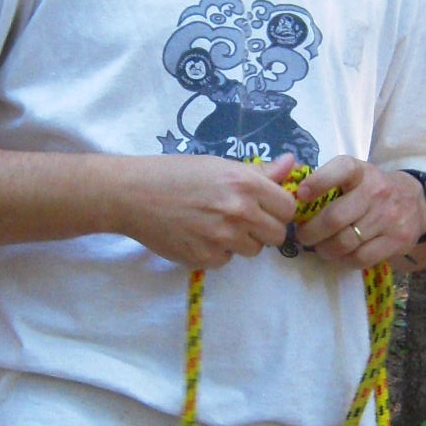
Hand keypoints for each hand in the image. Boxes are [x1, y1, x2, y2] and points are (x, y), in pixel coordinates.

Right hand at [119, 152, 298, 269]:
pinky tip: (197, 235)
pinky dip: (216, 252)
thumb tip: (292, 164)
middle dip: (262, 229)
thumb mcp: (218, 166)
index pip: (288, 208)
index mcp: (245, 183)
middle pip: (277, 234)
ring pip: (253, 250)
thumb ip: (259, 172)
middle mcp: (239, 211)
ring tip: (213, 225)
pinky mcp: (206, 258)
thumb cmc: (174, 174)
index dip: (277, 208)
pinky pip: (226, 260)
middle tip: (239, 218)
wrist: (133, 195)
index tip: (263, 207)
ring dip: (240, 241)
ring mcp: (223, 238)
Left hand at [291, 156, 425, 270]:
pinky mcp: (397, 240)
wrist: (416, 202)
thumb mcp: (354, 176)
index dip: (318, 182)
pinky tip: (341, 255)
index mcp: (361, 172)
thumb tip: (285, 184)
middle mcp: (376, 191)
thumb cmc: (371, 190)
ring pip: (345, 242)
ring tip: (320, 247)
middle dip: (310, 232)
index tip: (301, 195)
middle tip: (303, 237)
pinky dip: (344, 260)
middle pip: (334, 218)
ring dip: (325, 249)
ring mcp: (388, 217)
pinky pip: (360, 258)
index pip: (341, 169)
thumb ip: (323, 179)